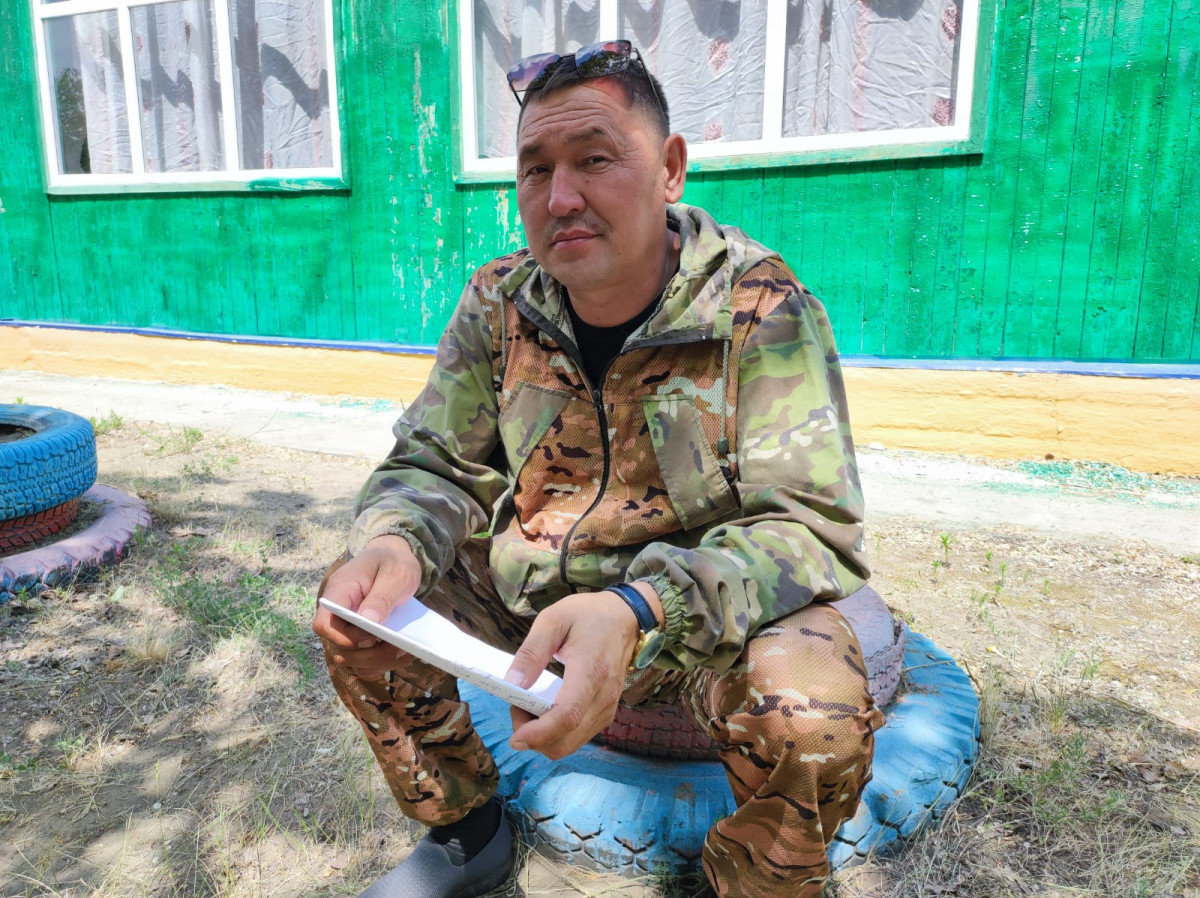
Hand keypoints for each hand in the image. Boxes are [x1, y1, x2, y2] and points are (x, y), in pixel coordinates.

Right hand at [312, 535, 421, 671]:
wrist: (395, 558)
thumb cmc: (392, 563)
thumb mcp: (394, 574)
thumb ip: (381, 597)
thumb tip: (367, 620)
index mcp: (339, 592)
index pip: (324, 624)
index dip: (345, 637)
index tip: (374, 633)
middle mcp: (337, 613)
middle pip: (339, 647)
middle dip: (369, 653)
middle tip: (400, 646)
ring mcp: (347, 627)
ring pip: (353, 658)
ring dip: (378, 660)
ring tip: (406, 651)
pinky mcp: (360, 636)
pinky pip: (364, 659)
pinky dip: (382, 661)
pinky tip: (403, 653)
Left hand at [504, 590, 644, 759]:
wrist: (624, 617)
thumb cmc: (588, 615)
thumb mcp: (553, 620)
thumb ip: (531, 652)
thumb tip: (511, 684)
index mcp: (590, 670)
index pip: (567, 715)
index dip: (539, 732)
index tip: (515, 736)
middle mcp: (603, 696)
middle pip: (566, 739)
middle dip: (534, 736)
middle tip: (517, 707)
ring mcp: (607, 708)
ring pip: (570, 744)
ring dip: (543, 736)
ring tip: (529, 706)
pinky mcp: (606, 713)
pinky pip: (578, 737)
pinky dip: (556, 734)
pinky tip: (544, 711)